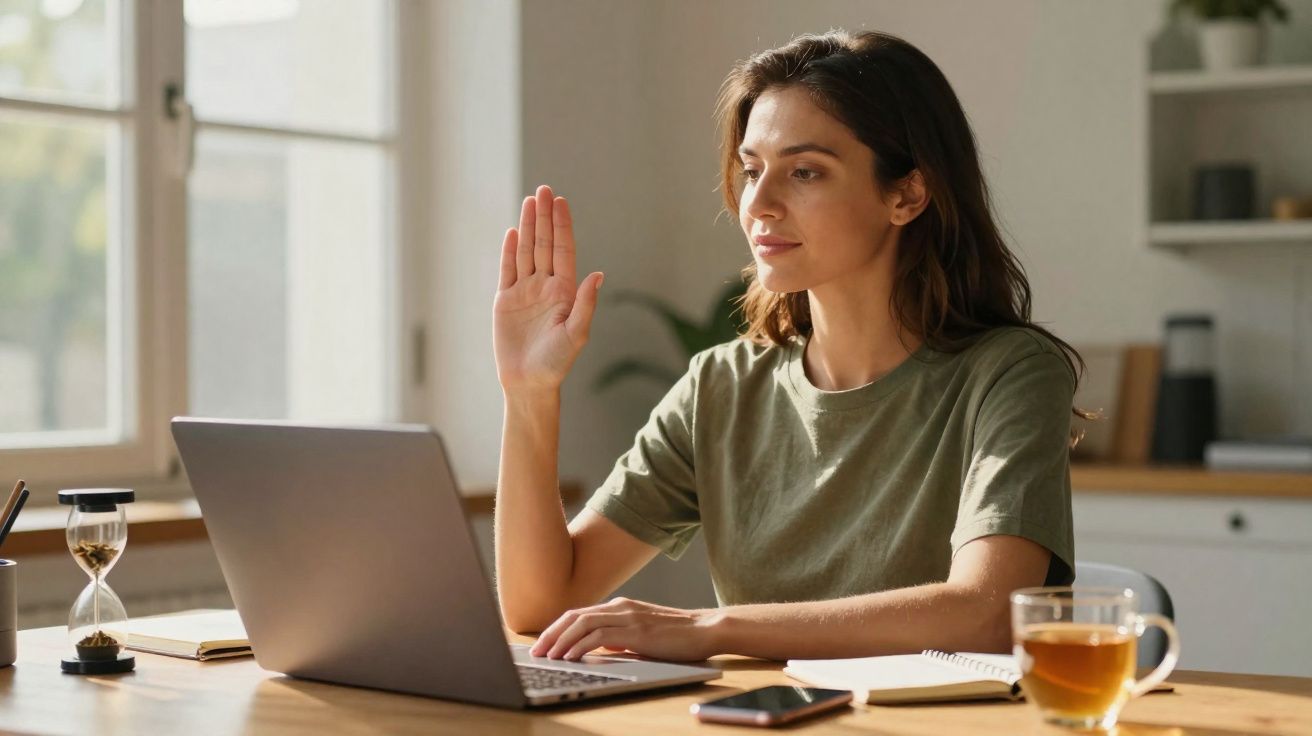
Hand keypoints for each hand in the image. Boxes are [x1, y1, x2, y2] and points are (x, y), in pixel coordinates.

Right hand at [493, 185, 603, 393]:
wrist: (529, 382)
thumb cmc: (557, 363)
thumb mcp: (576, 334)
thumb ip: (585, 303)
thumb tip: (598, 274)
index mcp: (564, 291)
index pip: (563, 251)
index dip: (562, 226)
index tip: (561, 202)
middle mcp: (545, 286)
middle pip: (544, 244)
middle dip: (544, 217)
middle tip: (545, 190)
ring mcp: (524, 291)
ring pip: (526, 251)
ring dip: (528, 227)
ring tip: (530, 201)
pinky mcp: (505, 301)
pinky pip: (507, 269)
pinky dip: (509, 250)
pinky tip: (512, 231)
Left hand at [529, 597, 723, 662]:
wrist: (707, 629)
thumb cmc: (678, 636)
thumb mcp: (642, 635)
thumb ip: (620, 637)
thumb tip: (599, 648)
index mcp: (620, 607)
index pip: (579, 615)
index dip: (557, 629)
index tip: (542, 645)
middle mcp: (620, 607)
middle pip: (574, 616)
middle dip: (551, 635)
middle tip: (536, 653)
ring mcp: (627, 616)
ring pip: (582, 624)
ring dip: (560, 641)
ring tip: (548, 657)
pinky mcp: (635, 631)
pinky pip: (598, 637)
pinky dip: (579, 647)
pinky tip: (570, 658)